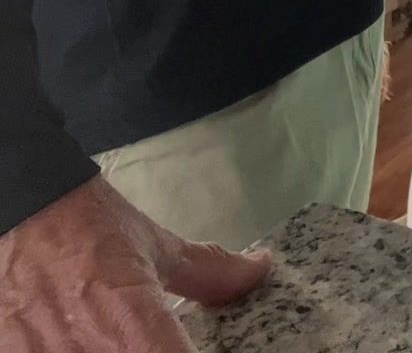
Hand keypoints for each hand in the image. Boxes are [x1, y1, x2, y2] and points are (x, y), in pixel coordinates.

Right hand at [0, 174, 271, 349]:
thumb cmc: (87, 223)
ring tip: (111, 335)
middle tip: (151, 336)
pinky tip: (78, 338)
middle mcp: (88, 352)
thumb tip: (259, 269)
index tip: (197, 350)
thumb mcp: (152, 244)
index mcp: (130, 326)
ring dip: (111, 352)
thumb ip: (209, 270)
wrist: (20, 203)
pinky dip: (74, 352)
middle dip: (151, 352)